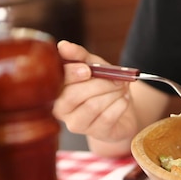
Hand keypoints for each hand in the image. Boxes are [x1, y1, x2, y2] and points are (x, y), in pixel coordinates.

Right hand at [53, 40, 138, 156]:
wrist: (122, 108)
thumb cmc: (103, 85)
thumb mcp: (93, 65)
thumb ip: (79, 56)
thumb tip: (63, 46)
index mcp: (56, 90)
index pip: (56, 83)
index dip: (71, 74)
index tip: (87, 69)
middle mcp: (60, 110)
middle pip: (74, 96)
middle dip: (100, 84)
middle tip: (117, 79)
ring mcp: (77, 125)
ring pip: (92, 106)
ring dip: (113, 93)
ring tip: (122, 88)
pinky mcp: (96, 133)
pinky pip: (107, 117)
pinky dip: (120, 105)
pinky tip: (124, 100)